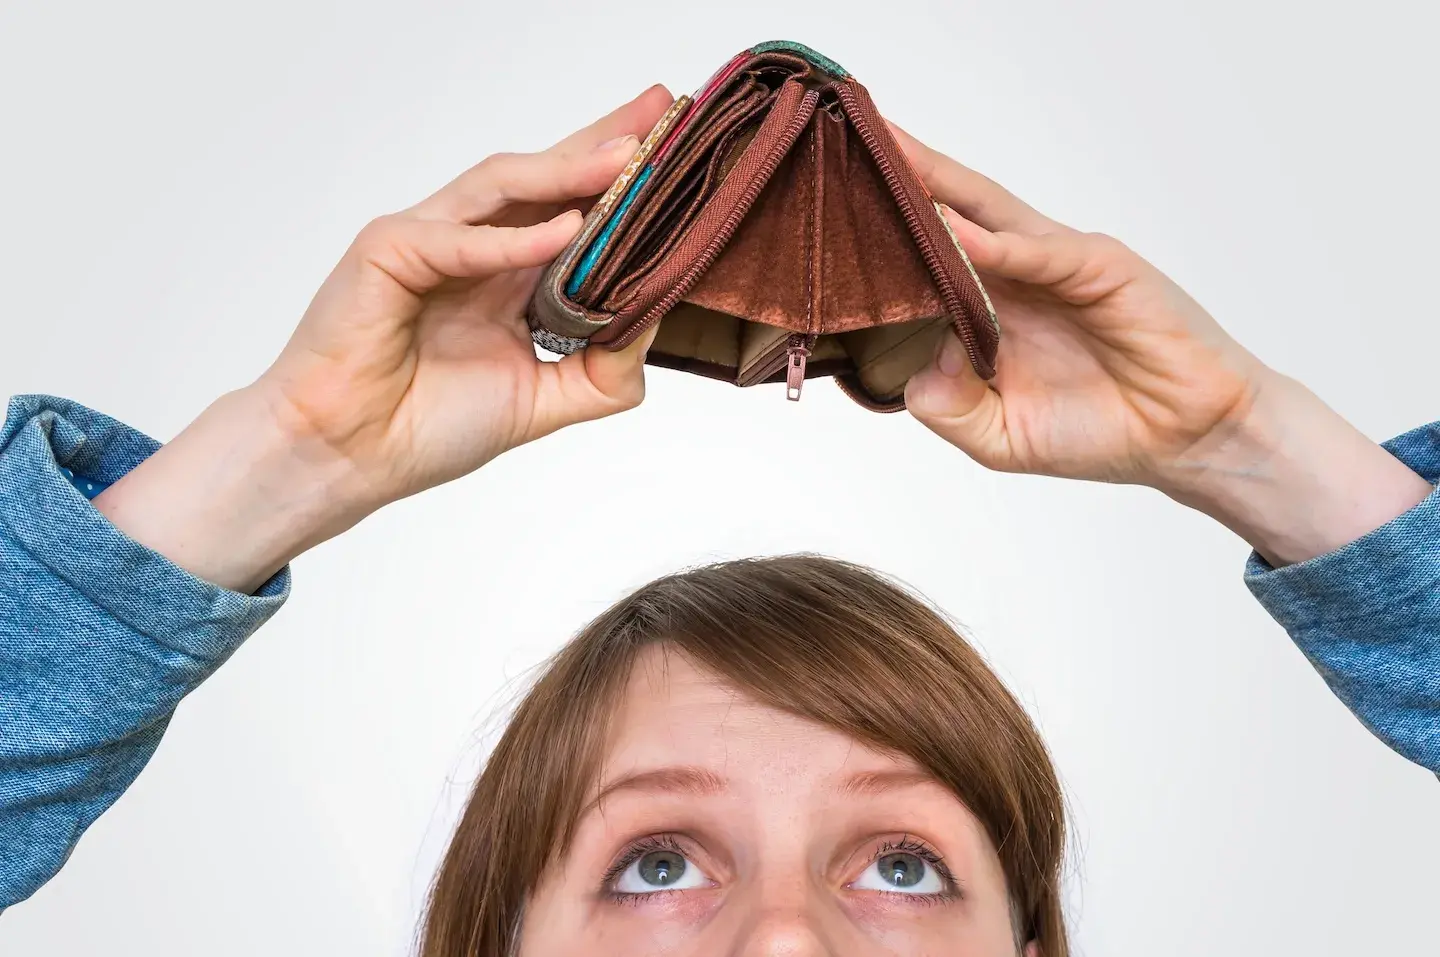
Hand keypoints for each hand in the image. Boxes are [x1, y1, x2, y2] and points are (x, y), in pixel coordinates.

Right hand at [262, 84, 675, 502]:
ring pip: (504, 188)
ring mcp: (427, 240)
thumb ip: (601, 372)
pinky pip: (458, 239)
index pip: (568, 210)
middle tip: (659, 112)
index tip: (672, 150)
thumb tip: (653, 326)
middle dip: (602, 143)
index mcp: (504, 275)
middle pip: (544, 178)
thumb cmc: (424, 424)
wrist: (350, 457)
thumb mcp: (541, 400)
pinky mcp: (388, 250)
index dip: (617, 181)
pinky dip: (511, 239)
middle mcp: (470, 247)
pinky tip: (565, 231)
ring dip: (567, 171)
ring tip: (626, 159)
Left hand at [894, 124, 1431, 565]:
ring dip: (939, 185)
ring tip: (887, 155)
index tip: (828, 206)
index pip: (928, 256)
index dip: (884, 232)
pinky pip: (1043, 252)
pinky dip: (1000, 244)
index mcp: (993, 307)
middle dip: (903, 177)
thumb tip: (918, 368)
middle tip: (848, 138)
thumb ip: (949, 408)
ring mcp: (1061, 265)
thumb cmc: (1101, 430)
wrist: (1186, 442)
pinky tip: (956, 234)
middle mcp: (1021, 274)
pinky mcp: (1103, 270)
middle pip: (950, 213)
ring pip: (990, 213)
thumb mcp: (1000, 437)